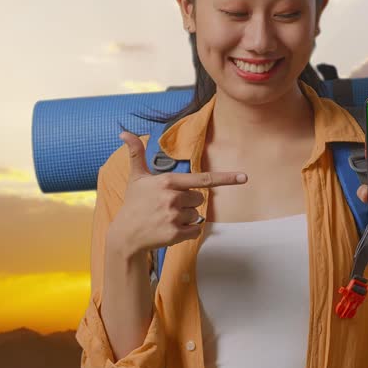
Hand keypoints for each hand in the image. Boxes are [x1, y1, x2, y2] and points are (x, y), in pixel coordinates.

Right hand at [108, 132, 248, 255]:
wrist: (125, 235)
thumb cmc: (134, 204)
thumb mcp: (136, 177)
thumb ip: (136, 153)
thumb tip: (124, 132)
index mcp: (167, 182)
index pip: (202, 179)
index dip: (225, 178)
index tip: (243, 177)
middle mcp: (172, 198)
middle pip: (200, 198)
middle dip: (189, 202)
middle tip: (169, 206)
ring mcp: (174, 217)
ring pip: (197, 215)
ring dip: (186, 218)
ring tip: (166, 218)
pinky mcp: (175, 234)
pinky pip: (196, 231)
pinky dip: (188, 231)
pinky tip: (171, 229)